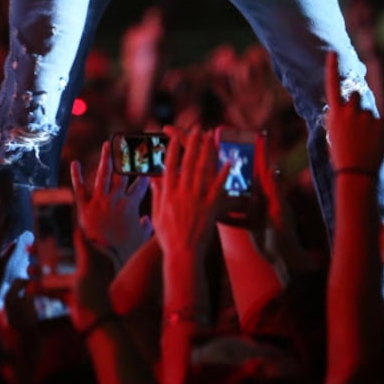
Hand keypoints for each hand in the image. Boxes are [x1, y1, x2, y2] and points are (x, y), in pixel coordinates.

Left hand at [71, 147, 153, 269]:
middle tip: (130, 144)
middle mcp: (116, 199)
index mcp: (131, 205)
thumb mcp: (141, 238)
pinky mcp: (84, 207)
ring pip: (104, 174)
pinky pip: (80, 188)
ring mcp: (100, 201)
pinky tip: (75, 163)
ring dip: (106, 157)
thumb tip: (147, 220)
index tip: (149, 161)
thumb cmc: (124, 252)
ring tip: (107, 144)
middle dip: (128, 157)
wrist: (104, 261)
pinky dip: (77, 175)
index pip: (141, 183)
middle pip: (123, 173)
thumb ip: (146, 227)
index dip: (146, 171)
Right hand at [150, 126, 227, 259]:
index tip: (174, 137)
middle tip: (198, 129)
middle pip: (189, 162)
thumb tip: (153, 179)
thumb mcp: (157, 214)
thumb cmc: (168, 237)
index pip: (170, 166)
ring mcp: (197, 198)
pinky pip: (219, 186)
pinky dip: (224, 173)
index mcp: (169, 193)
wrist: (182, 254)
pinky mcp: (211, 206)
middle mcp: (183, 192)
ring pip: (203, 169)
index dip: (173, 149)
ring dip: (208, 150)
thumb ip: (157, 194)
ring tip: (211, 137)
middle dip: (193, 143)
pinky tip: (230, 161)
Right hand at [323, 50, 383, 176]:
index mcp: (335, 113)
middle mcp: (350, 111)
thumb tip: (342, 107)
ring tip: (364, 140)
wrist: (356, 173)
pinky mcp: (381, 123)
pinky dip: (378, 130)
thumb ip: (338, 117)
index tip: (333, 53)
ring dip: (367, 121)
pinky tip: (373, 143)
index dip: (331, 67)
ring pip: (368, 111)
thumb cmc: (341, 155)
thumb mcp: (333, 133)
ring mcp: (366, 117)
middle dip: (356, 105)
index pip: (332, 85)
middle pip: (356, 96)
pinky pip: (380, 120)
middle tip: (356, 125)